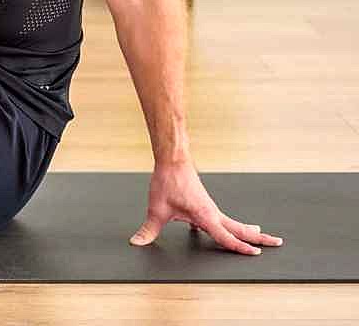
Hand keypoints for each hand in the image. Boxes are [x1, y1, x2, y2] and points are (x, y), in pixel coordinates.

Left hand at [129, 159, 283, 254]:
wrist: (172, 160)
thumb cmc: (167, 182)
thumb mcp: (156, 209)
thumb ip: (148, 229)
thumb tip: (137, 242)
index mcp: (205, 216)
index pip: (225, 237)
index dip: (239, 247)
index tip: (255, 254)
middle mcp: (212, 212)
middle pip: (239, 228)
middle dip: (258, 237)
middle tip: (277, 242)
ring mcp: (209, 207)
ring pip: (232, 222)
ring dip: (246, 230)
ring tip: (260, 235)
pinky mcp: (204, 203)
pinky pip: (219, 218)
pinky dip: (226, 225)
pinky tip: (221, 229)